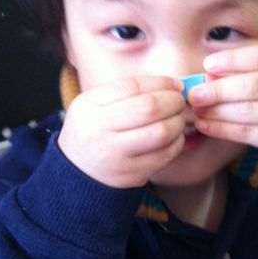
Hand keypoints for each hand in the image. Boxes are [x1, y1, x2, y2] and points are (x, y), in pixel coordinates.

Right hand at [58, 77, 185, 188]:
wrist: (78, 172)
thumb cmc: (95, 130)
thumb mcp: (96, 104)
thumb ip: (129, 91)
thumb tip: (173, 84)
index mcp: (90, 107)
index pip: (132, 87)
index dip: (161, 83)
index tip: (175, 84)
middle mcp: (100, 132)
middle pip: (150, 108)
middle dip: (174, 101)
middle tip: (179, 102)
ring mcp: (117, 157)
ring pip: (162, 132)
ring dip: (178, 122)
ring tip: (176, 119)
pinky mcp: (133, 175)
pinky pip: (166, 154)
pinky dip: (177, 142)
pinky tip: (173, 138)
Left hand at [190, 45, 257, 179]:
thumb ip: (243, 73)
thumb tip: (208, 75)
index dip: (232, 60)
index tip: (207, 65)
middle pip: (253, 85)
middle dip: (218, 90)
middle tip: (195, 94)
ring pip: (247, 112)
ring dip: (216, 111)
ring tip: (197, 110)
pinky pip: (246, 133)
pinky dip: (221, 129)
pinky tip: (205, 125)